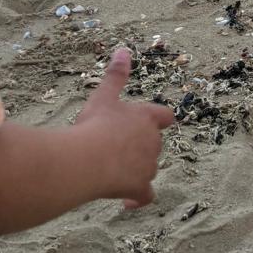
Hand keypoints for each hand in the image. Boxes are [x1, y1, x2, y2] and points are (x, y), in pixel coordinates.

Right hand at [74, 47, 173, 206]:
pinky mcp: (139, 188)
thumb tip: (123, 50)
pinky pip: (145, 196)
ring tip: (114, 170)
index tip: (151, 123)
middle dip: (140, 146)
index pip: (165, 117)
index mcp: (147, 118)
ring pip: (149, 168)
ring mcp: (148, 166)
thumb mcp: (104, 96)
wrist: (86, 159)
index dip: (158, 120)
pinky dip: (138, 199)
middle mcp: (153, 142)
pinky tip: (127, 203)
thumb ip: (116, 74)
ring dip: (137, 169)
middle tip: (116, 146)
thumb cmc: (95, 124)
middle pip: (155, 144)